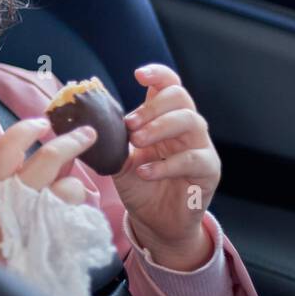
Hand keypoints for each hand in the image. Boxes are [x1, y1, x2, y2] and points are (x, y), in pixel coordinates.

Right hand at [0, 116, 100, 262]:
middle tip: (88, 133)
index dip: (25, 130)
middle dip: (72, 141)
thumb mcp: (12, 204)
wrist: (18, 283)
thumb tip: (61, 146)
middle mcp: (13, 201)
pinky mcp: (58, 234)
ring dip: (76, 185)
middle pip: (47, 159)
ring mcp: (36, 218)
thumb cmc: (16, 236)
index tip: (43, 122)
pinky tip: (71, 219)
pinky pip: (79, 210)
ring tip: (71, 197)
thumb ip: (33, 176)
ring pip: (69, 185)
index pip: (4, 150)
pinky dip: (79, 208)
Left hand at [114, 64, 220, 268]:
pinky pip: (194, 159)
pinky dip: (166, 164)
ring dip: (160, 128)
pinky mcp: (209, 171)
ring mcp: (201, 147)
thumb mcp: (118, 159)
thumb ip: (110, 139)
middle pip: (180, 97)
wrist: (155, 221)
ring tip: (137, 143)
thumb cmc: (140, 185)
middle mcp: (186, 127)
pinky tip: (145, 172)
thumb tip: (85, 121)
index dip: (158, 74)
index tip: (138, 75)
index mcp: (164, 118)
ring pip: (192, 121)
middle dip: (152, 107)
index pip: (169, 85)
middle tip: (130, 126)